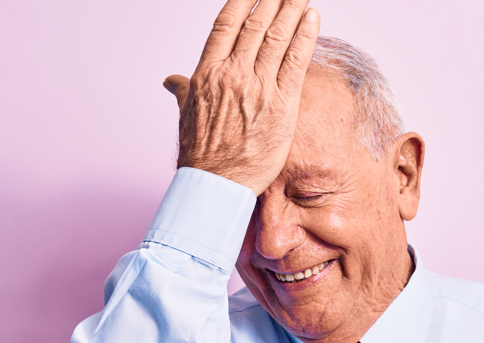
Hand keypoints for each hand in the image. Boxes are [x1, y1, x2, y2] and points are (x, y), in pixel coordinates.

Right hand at [163, 0, 320, 195]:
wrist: (215, 184)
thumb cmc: (201, 153)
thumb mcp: (186, 114)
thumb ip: (183, 90)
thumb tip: (171, 80)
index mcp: (207, 72)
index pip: (226, 24)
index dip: (242, 0)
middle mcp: (232, 74)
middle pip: (256, 24)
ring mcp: (256, 88)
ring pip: (277, 37)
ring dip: (292, 9)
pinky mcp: (281, 105)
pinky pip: (295, 63)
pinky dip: (305, 37)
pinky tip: (312, 18)